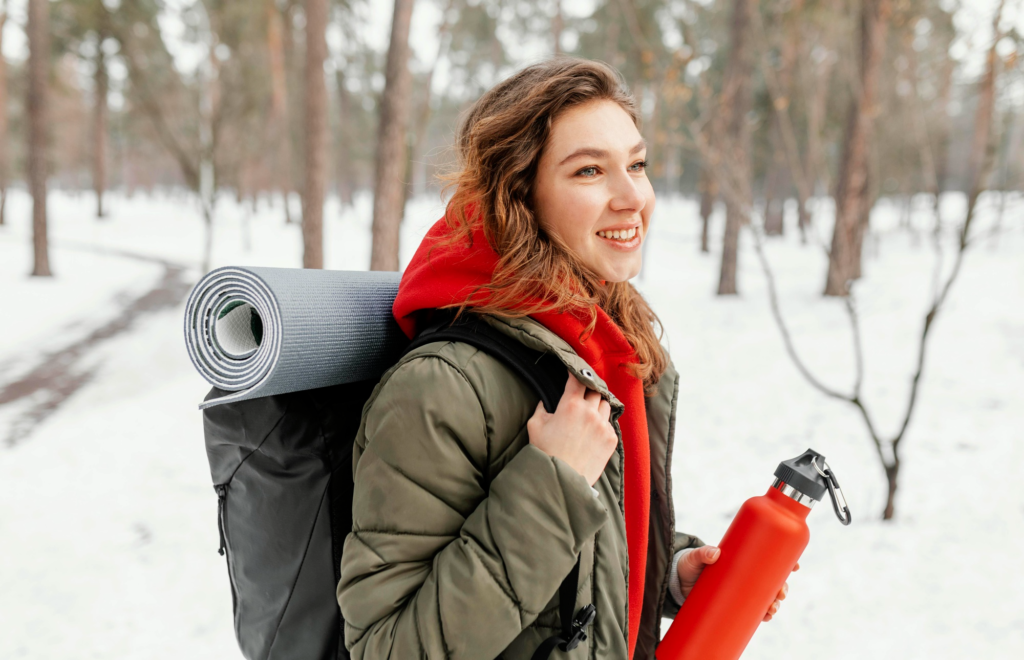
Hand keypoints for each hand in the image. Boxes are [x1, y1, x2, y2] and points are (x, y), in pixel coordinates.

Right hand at [527, 374, 617, 485]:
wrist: (561, 479)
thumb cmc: (545, 452)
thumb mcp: (535, 426)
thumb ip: (541, 409)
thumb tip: (545, 402)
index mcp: (570, 404)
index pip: (577, 379)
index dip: (576, 373)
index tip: (574, 372)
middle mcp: (590, 412)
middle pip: (595, 390)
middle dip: (588, 390)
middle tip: (582, 396)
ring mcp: (603, 426)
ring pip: (605, 405)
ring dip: (598, 405)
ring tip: (589, 413)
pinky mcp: (611, 439)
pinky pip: (610, 424)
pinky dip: (603, 424)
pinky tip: (593, 431)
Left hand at [677, 547, 799, 621]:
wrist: (675, 583)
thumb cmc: (688, 566)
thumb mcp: (694, 558)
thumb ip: (702, 554)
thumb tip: (714, 553)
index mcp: (742, 559)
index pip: (769, 558)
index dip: (786, 562)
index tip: (796, 566)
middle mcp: (745, 575)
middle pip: (772, 581)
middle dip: (783, 588)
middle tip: (781, 593)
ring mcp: (740, 590)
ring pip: (766, 597)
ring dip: (775, 603)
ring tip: (772, 608)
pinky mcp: (733, 605)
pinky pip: (753, 611)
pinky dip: (763, 615)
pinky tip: (766, 617)